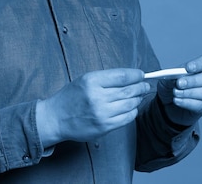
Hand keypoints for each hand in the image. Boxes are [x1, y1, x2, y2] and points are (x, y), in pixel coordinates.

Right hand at [36, 68, 150, 145]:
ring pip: (130, 104)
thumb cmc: (72, 97)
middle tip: (145, 86)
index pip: (122, 76)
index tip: (141, 74)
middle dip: (141, 87)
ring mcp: (101, 113)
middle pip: (129, 90)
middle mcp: (97, 97)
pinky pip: (127, 118)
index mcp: (92, 81)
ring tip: (139, 96)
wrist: (57, 118)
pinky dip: (133, 112)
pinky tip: (132, 108)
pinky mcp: (104, 127)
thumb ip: (107, 78)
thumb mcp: (86, 79)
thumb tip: (131, 77)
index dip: (136, 75)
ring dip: (138, 99)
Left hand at [157, 55, 201, 126]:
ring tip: (175, 93)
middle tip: (179, 83)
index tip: (188, 68)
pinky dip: (186, 102)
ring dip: (189, 93)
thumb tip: (176, 78)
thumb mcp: (167, 78)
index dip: (199, 64)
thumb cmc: (171, 86)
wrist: (167, 103)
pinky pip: (200, 105)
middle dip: (193, 81)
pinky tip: (177, 100)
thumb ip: (171, 76)